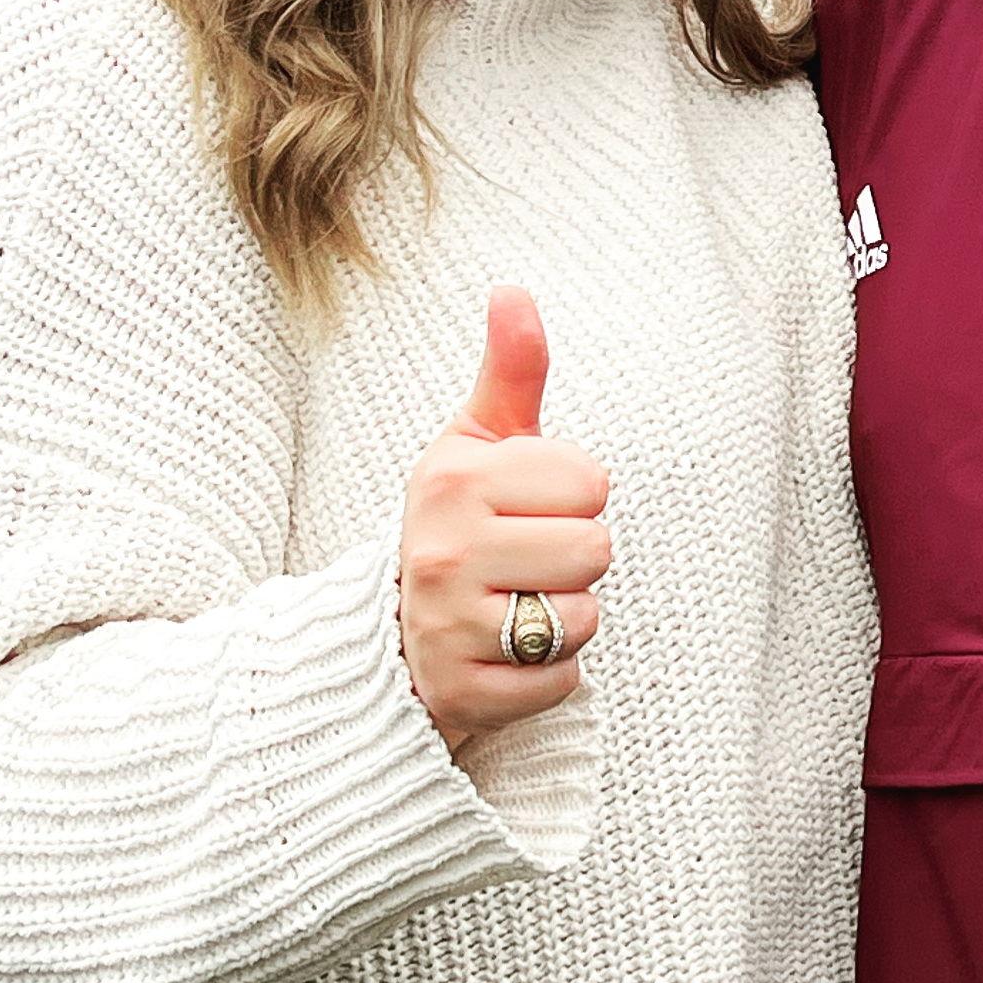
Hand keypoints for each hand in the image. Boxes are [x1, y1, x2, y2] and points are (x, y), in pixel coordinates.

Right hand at [394, 288, 609, 751]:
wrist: (386, 639)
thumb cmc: (458, 525)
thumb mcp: (475, 446)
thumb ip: (510, 374)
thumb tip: (513, 289)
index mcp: (453, 478)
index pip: (591, 481)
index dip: (573, 497)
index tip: (525, 510)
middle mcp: (443, 549)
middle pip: (596, 549)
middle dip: (573, 560)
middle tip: (521, 564)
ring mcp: (448, 626)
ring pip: (585, 618)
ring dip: (566, 618)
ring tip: (513, 606)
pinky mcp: (465, 693)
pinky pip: (563, 681)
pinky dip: (548, 675)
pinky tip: (505, 657)